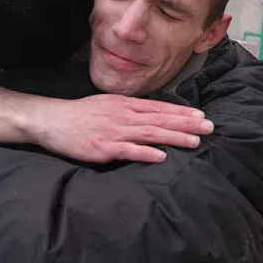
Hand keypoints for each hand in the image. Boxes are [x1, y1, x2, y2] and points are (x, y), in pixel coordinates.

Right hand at [24, 94, 214, 163]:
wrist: (53, 120)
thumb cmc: (82, 114)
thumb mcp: (109, 105)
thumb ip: (131, 111)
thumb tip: (153, 116)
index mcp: (126, 105)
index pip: (160, 108)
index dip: (182, 112)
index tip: (201, 115)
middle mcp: (124, 116)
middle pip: (161, 119)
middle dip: (187, 123)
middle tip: (209, 127)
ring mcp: (114, 131)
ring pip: (150, 134)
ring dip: (174, 137)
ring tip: (195, 141)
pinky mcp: (103, 147)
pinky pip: (128, 151)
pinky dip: (145, 153)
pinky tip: (161, 157)